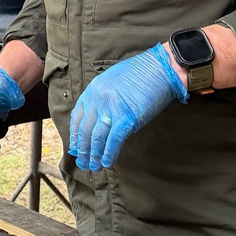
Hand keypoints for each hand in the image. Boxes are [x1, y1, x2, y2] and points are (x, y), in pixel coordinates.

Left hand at [69, 45, 187, 171]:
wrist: (161, 69)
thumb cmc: (140, 74)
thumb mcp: (112, 81)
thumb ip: (102, 99)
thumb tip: (98, 122)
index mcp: (93, 90)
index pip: (77, 117)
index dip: (75, 135)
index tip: (75, 148)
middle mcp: (98, 99)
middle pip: (85, 130)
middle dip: (83, 149)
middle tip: (83, 162)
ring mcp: (112, 108)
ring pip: (97, 137)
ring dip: (94, 155)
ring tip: (94, 167)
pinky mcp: (127, 117)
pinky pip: (113, 140)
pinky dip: (109, 154)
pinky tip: (107, 162)